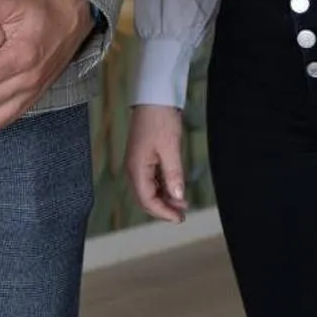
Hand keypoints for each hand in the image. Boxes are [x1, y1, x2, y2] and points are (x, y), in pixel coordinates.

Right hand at [126, 105, 188, 223]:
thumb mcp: (171, 148)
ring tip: (182, 204)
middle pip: (145, 198)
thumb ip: (173, 175)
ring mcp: (138, 162)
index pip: (147, 200)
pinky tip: (175, 189)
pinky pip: (152, 179)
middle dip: (163, 208)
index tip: (179, 219)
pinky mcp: (144, 157)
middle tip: (182, 215)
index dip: (163, 212)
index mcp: (136, 168)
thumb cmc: (160, 119)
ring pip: (149, 189)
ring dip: (164, 198)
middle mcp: (134, 168)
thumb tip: (177, 197)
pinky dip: (163, 187)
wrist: (155, 97)